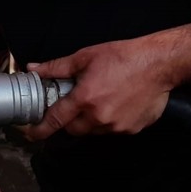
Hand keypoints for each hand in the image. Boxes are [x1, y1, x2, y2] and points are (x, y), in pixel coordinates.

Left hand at [24, 37, 179, 139]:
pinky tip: (118, 103)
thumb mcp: (85, 57)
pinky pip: (114, 130)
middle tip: (76, 105)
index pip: (55, 120)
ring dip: (91, 120)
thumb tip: (34, 69)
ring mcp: (117, 126)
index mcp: (85, 99)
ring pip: (94, 131)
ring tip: (102, 99)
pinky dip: (111, 120)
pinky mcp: (132, 129)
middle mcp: (99, 117)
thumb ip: (56, 67)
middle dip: (70, 121)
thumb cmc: (123, 57)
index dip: (41, 129)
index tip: (31, 134)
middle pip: (74, 130)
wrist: (159, 63)